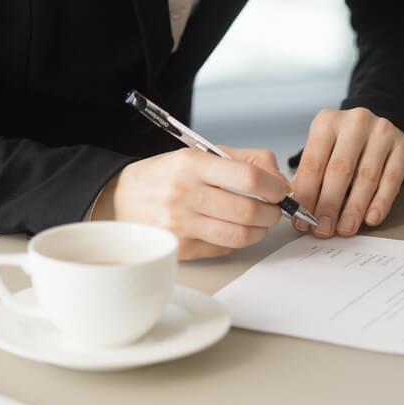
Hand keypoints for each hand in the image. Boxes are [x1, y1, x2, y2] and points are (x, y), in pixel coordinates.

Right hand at [93, 147, 288, 259]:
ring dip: (259, 231)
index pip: (249, 178)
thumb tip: (280, 181)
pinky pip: (223, 250)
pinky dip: (235, 242)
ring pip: (239, 236)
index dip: (274, 188)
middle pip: (249, 211)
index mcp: (192, 164)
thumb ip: (246, 161)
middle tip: (274, 210)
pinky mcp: (179, 249)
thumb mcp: (202, 154)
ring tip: (258, 222)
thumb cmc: (168, 175)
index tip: (280, 191)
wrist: (123, 198)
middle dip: (272, 213)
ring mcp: (179, 225)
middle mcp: (184, 194)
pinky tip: (230, 230)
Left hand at [292, 108, 403, 238]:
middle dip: (329, 205)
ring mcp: (382, 133)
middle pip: (340, 170)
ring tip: (345, 228)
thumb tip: (298, 209)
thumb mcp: (324, 151)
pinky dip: (380, 203)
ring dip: (354, 208)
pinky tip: (370, 218)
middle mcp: (355, 123)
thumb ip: (310, 177)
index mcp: (327, 122)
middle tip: (323, 229)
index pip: (313, 163)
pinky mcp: (403, 147)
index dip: (306, 195)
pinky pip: (391, 180)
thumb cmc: (346, 147)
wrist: (382, 132)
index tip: (302, 219)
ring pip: (366, 177)